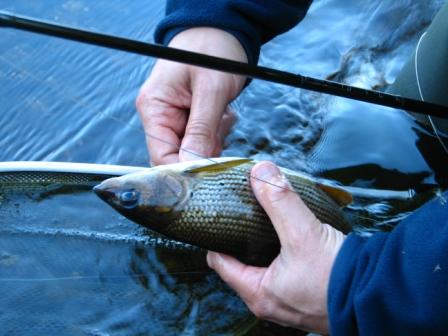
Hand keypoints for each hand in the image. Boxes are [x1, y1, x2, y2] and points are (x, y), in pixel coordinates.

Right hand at [136, 27, 247, 164]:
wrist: (221, 32)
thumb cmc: (212, 50)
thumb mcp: (212, 90)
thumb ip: (202, 130)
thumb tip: (194, 164)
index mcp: (154, 108)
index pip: (161, 156)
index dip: (185, 168)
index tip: (211, 168)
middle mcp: (159, 116)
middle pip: (178, 156)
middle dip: (204, 149)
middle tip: (220, 126)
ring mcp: (174, 118)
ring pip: (194, 150)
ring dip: (214, 139)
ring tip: (222, 114)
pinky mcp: (189, 119)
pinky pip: (202, 140)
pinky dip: (216, 133)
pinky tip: (222, 114)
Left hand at [207, 161, 345, 333]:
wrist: (380, 297)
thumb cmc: (338, 276)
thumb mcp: (303, 233)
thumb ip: (279, 200)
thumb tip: (260, 171)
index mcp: (257, 293)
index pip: (219, 262)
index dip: (217, 236)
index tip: (220, 214)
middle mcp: (268, 301)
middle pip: (240, 263)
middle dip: (241, 236)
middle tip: (243, 210)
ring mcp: (287, 300)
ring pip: (263, 266)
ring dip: (263, 242)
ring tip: (265, 217)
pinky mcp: (305, 294)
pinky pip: (283, 270)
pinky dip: (281, 251)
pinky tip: (289, 233)